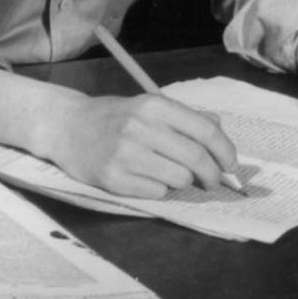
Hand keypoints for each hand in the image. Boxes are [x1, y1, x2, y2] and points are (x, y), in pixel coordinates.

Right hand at [43, 93, 240, 199]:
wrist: (65, 126)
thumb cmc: (113, 117)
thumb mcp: (148, 107)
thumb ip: (185, 118)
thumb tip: (221, 134)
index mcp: (154, 106)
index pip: (206, 131)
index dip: (226, 151)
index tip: (232, 165)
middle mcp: (141, 127)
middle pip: (196, 159)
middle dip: (212, 175)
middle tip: (211, 181)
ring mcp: (126, 154)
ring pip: (179, 179)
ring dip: (183, 182)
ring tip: (169, 174)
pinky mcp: (113, 178)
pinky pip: (156, 192)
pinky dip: (159, 189)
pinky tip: (145, 178)